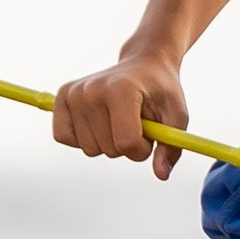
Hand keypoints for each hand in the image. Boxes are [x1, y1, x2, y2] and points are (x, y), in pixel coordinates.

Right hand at [51, 53, 189, 177]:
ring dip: (107, 143)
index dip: (142, 149)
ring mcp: (74, 93)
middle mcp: (92, 90)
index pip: (127, 143)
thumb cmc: (161, 91)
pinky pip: (64, 137)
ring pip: (89, 149)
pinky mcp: (62, 97)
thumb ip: (170, 147)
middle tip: (135, 122)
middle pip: (109, 149)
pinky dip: (82, 139)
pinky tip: (98, 123)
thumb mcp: (176, 116)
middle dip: (127, 146)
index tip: (149, 136)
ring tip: (119, 119)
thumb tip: (161, 174)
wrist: (144, 63)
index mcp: (121, 90)